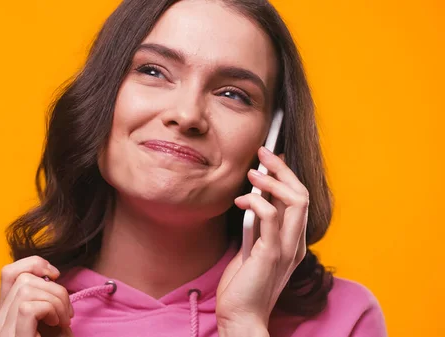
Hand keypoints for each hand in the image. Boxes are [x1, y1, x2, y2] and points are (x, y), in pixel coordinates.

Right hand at [0, 256, 73, 336]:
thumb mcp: (50, 320)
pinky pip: (28, 308)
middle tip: (66, 311)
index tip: (54, 275)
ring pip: (25, 289)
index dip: (33, 264)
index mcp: (5, 316)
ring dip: (55, 301)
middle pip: (22, 279)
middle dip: (54, 288)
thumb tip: (50, 275)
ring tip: (63, 320)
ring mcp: (1, 332)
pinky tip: (57, 325)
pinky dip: (50, 310)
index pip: (8, 273)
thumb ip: (44, 300)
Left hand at [216, 147, 308, 334]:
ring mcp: (287, 249)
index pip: (299, 200)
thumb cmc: (243, 286)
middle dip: (283, 169)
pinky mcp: (271, 254)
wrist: (241, 317)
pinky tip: (241, 200)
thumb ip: (258, 228)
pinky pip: (271, 218)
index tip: (271, 158)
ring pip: (295, 201)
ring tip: (253, 172)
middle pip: (302, 194)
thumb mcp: (252, 249)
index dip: (287, 175)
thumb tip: (254, 202)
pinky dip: (257, 202)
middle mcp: (296, 243)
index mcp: (293, 241)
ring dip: (273, 181)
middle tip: (263, 152)